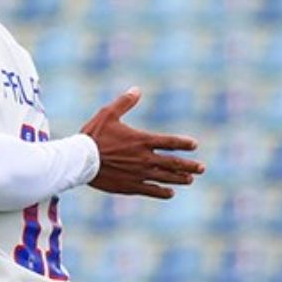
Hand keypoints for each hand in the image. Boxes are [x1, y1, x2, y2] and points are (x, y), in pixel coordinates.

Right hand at [81, 87, 205, 198]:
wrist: (80, 160)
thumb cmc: (93, 136)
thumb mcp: (108, 114)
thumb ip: (124, 102)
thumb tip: (136, 89)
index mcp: (142, 140)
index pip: (170, 142)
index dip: (184, 143)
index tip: (194, 145)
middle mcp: (145, 158)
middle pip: (174, 163)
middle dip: (190, 166)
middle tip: (202, 168)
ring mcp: (139, 174)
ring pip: (166, 177)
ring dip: (180, 178)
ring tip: (190, 180)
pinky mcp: (130, 186)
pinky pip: (151, 190)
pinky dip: (163, 192)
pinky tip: (170, 192)